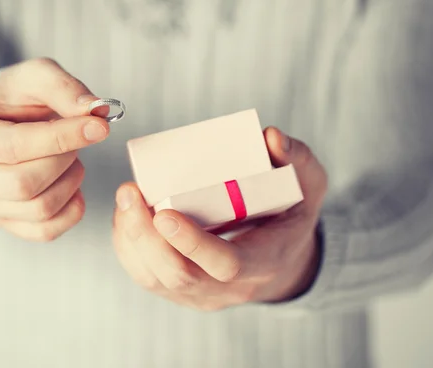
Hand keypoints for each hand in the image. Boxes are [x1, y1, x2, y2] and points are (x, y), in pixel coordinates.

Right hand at [0, 58, 109, 241]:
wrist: (6, 123)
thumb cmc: (17, 99)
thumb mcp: (36, 77)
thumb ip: (64, 88)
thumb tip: (94, 111)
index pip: (12, 147)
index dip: (60, 139)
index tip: (99, 127)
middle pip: (23, 184)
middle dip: (63, 160)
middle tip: (78, 141)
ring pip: (38, 209)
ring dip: (71, 182)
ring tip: (72, 158)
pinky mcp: (6, 222)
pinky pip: (46, 231)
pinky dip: (72, 210)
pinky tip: (72, 184)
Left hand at [112, 127, 327, 309]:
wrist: (281, 264)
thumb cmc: (290, 218)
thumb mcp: (308, 186)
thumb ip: (297, 159)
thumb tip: (268, 136)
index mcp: (263, 262)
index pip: (226, 264)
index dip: (193, 243)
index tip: (164, 212)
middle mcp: (229, 289)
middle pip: (179, 275)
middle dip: (145, 235)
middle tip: (129, 192)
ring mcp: (202, 296)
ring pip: (155, 278)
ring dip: (131, 238)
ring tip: (125, 198)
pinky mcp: (181, 293)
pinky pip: (146, 276)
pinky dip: (128, 246)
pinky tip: (125, 216)